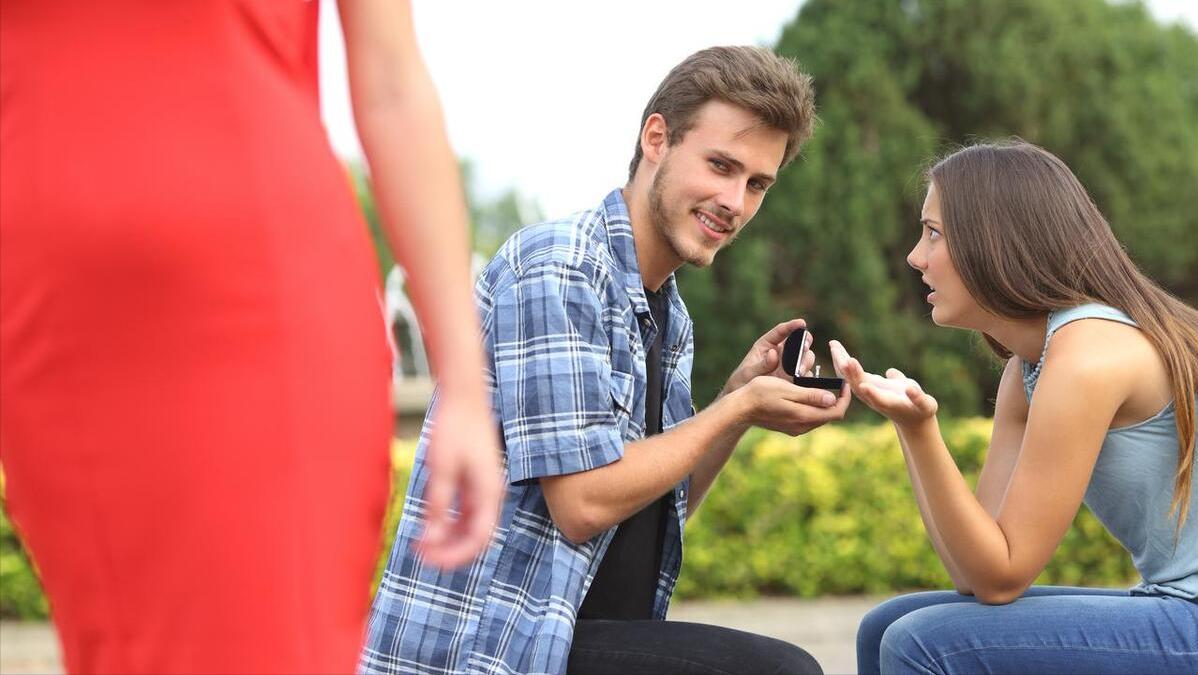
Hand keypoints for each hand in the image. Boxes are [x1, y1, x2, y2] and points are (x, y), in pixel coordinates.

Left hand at [418, 391, 503, 567]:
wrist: (463, 397)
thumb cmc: (454, 429)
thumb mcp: (441, 469)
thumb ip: (437, 506)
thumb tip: (431, 538)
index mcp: (489, 493)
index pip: (478, 539)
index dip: (455, 556)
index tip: (430, 561)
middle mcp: (491, 495)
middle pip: (476, 537)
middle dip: (450, 551)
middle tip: (421, 556)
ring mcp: (484, 489)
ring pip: (470, 527)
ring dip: (448, 539)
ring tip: (421, 544)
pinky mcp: (475, 482)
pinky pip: (464, 513)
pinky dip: (448, 524)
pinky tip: (428, 526)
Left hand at [720, 318, 815, 397]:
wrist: (745, 402)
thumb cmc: (742, 382)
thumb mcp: (748, 373)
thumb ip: (761, 364)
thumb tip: (773, 354)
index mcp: (767, 345)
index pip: (781, 331)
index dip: (792, 326)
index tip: (802, 323)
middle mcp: (781, 353)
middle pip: (799, 343)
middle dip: (804, 343)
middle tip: (804, 347)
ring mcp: (789, 366)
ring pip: (806, 358)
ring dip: (806, 362)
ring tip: (800, 370)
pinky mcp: (795, 379)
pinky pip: (806, 375)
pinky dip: (807, 376)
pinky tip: (803, 380)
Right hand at [734, 374, 849, 435]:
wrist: (740, 408)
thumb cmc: (760, 393)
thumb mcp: (787, 389)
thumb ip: (810, 395)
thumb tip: (832, 399)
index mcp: (804, 416)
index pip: (836, 412)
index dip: (845, 398)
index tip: (844, 382)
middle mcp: (802, 426)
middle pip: (830, 416)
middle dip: (837, 400)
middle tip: (836, 382)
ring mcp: (795, 428)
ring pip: (820, 417)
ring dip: (825, 403)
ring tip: (823, 386)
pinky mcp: (789, 427)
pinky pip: (809, 418)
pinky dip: (814, 407)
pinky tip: (807, 395)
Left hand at [829, 340, 937, 427]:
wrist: (911, 418)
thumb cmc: (921, 409)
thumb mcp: (925, 405)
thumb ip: (918, 397)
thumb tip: (910, 388)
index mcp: (888, 403)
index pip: (877, 398)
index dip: (871, 392)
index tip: (864, 385)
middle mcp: (874, 398)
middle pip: (859, 385)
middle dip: (851, 371)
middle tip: (842, 355)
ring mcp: (868, 391)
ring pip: (850, 378)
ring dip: (842, 362)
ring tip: (834, 345)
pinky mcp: (867, 384)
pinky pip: (851, 373)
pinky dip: (844, 361)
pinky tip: (837, 349)